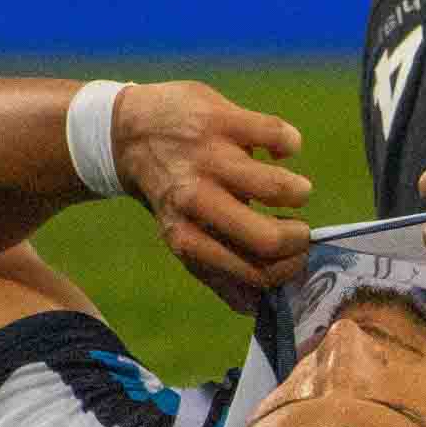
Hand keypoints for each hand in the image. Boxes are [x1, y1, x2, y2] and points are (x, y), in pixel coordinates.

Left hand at [113, 81, 313, 313]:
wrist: (124, 128)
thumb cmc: (168, 188)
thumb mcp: (179, 232)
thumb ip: (215, 270)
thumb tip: (254, 307)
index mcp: (186, 236)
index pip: (254, 271)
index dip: (288, 268)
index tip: (297, 255)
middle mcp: (195, 199)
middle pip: (269, 239)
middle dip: (299, 238)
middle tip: (300, 229)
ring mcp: (209, 157)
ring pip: (280, 187)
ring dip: (299, 191)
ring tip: (291, 190)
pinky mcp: (222, 119)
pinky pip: (280, 136)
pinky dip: (289, 145)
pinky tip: (276, 150)